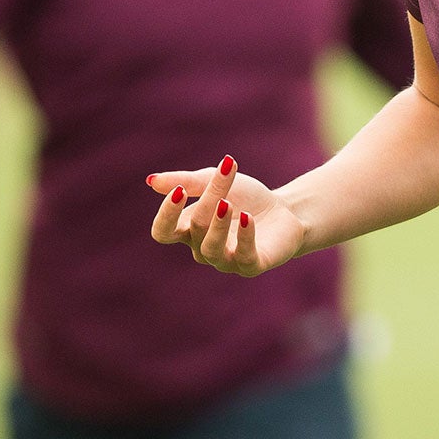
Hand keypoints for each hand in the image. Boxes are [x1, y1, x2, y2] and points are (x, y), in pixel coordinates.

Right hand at [147, 156, 307, 275]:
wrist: (286, 210)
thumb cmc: (245, 197)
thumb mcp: (215, 182)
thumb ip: (186, 181)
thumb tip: (151, 181)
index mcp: (188, 230)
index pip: (163, 232)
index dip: (167, 215)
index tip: (180, 191)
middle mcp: (203, 249)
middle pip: (195, 227)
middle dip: (209, 199)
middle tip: (225, 173)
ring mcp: (227, 260)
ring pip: (211, 248)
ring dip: (218, 224)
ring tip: (228, 203)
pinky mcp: (252, 265)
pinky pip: (243, 257)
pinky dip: (244, 237)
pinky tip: (247, 218)